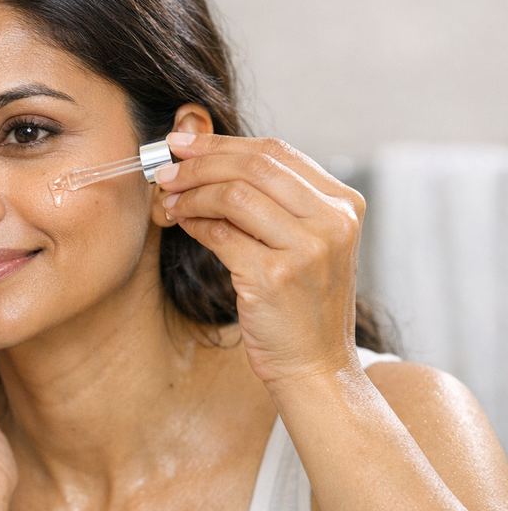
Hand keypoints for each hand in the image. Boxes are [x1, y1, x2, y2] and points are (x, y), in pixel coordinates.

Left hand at [158, 133, 364, 386]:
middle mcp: (333, 221)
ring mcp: (307, 249)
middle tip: (165, 171)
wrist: (316, 366)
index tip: (182, 143)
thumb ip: (268, 202)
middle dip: (200, 163)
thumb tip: (200, 160)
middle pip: (253, 165)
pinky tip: (181, 223)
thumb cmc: (300, 304)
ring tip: (168, 200)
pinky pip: (220, 235)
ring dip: (191, 193)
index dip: (221, 143)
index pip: (275, 151)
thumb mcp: (302, 243)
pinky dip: (193, 223)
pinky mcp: (275, 277)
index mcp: (344, 204)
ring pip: (233, 195)